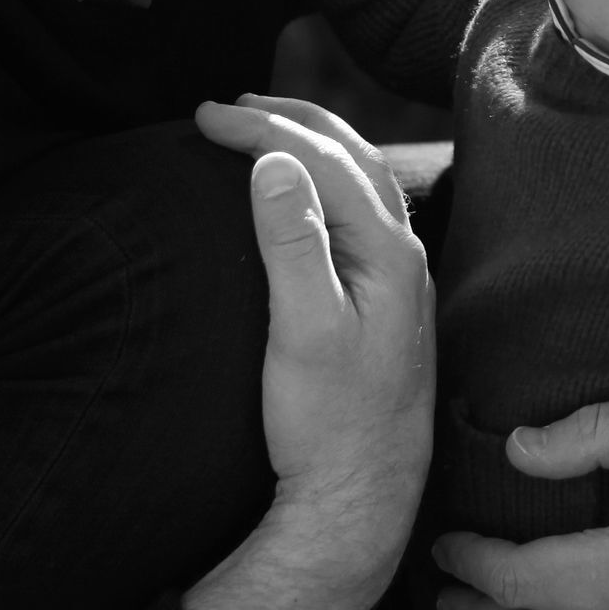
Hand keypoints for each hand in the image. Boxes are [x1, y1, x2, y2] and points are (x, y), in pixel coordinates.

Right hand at [179, 96, 435, 609]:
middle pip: (355, 157)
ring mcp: (400, 283)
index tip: (202, 116)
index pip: (325, 159)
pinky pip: (359, 214)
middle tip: (227, 107)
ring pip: (362, 183)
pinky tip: (300, 197)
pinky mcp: (385, 308)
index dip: (263, 128)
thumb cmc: (328, 425)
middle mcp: (406, 258)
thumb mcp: (301, 333)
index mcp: (390, 253)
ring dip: (312, 146)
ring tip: (261, 129)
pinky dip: (324, 184)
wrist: (361, 502)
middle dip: (291, 120)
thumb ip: (292, 243)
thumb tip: (274, 161)